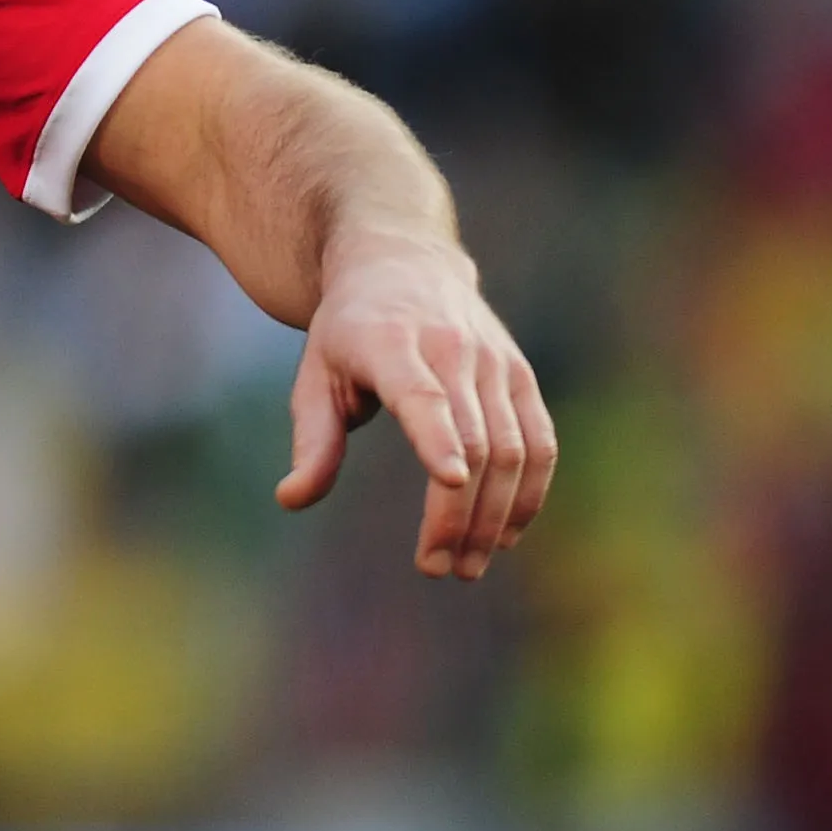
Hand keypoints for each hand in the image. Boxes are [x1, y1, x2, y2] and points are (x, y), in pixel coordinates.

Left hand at [278, 229, 555, 580]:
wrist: (403, 262)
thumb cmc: (347, 331)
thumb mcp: (315, 375)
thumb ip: (313, 440)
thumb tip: (291, 499)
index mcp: (390, 343)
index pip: (422, 394)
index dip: (438, 436)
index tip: (449, 481)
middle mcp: (450, 349)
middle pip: (472, 441)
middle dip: (458, 513)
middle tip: (437, 567)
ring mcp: (493, 361)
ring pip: (512, 450)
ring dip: (496, 516)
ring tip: (468, 565)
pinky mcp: (521, 375)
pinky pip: (540, 443)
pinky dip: (530, 494)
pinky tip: (507, 535)